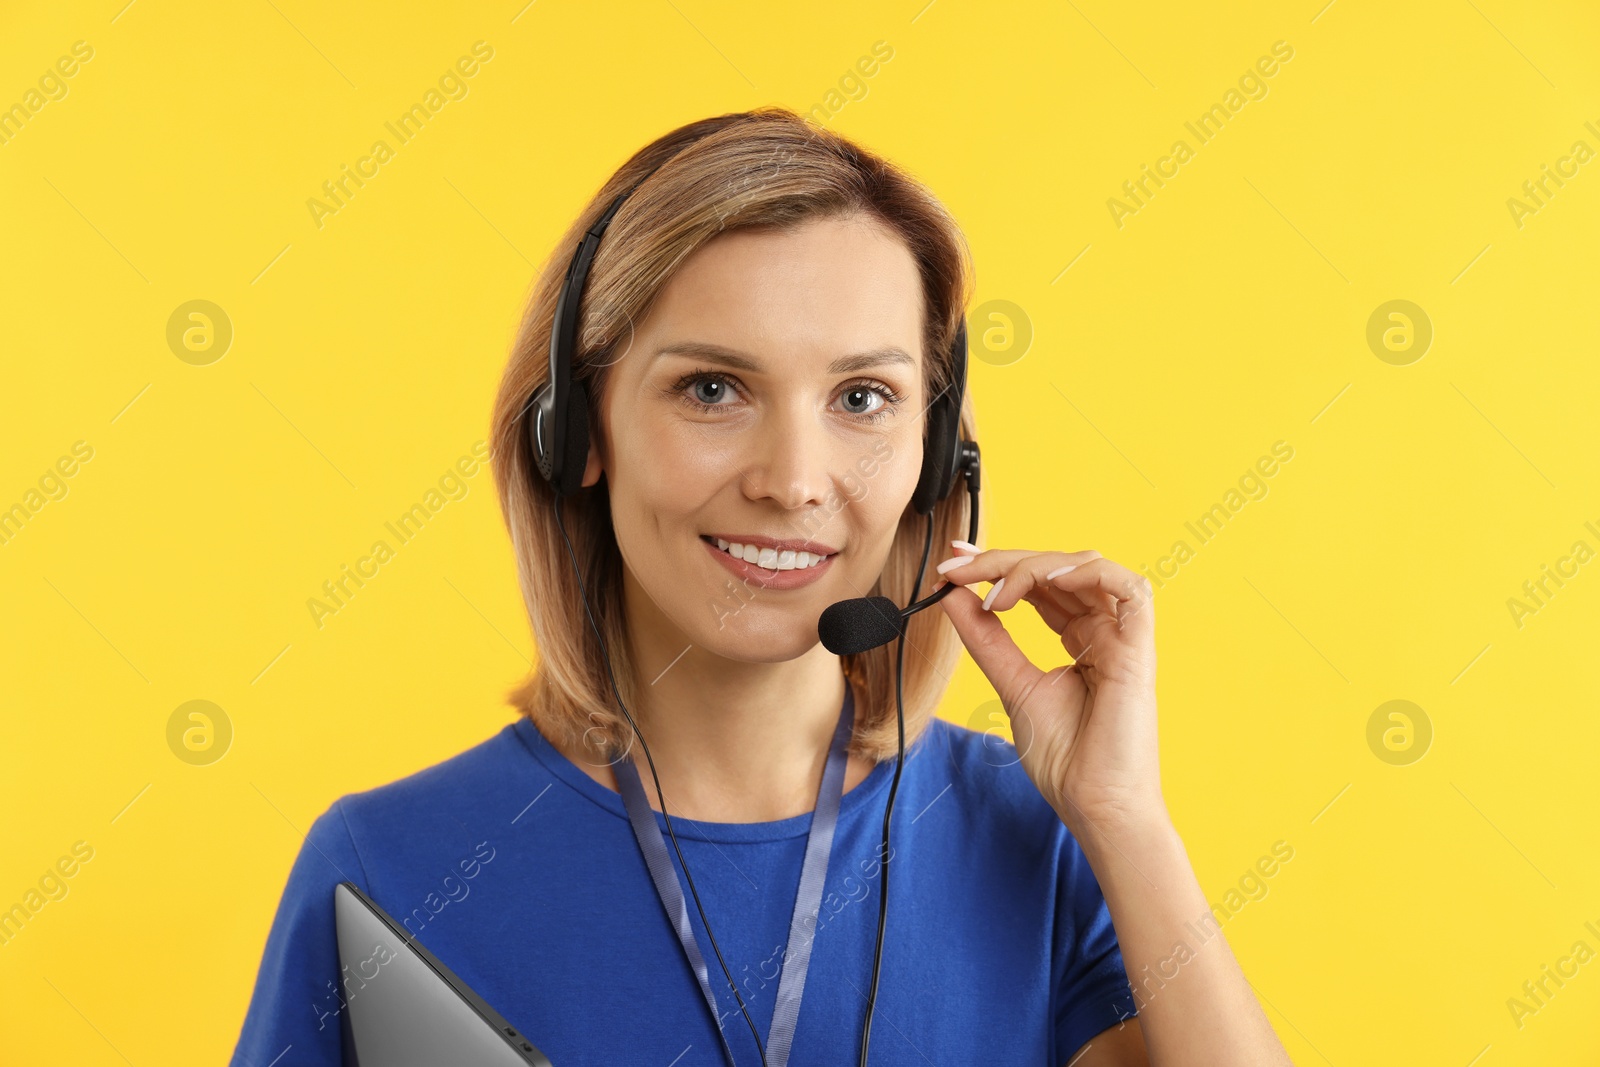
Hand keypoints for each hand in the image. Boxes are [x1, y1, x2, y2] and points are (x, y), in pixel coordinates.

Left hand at [933, 543, 1165, 839]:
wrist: (1094, 806)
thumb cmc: (1065, 759)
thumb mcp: (1012, 685)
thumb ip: (986, 639)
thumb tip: (953, 595)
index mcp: (1079, 638)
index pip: (1039, 585)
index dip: (997, 566)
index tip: (953, 563)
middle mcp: (1103, 631)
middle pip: (1057, 569)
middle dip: (1003, 560)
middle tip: (958, 566)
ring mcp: (1124, 637)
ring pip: (1086, 568)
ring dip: (1034, 567)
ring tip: (994, 592)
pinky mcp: (1140, 648)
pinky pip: (1129, 588)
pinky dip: (1085, 573)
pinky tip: (1045, 582)